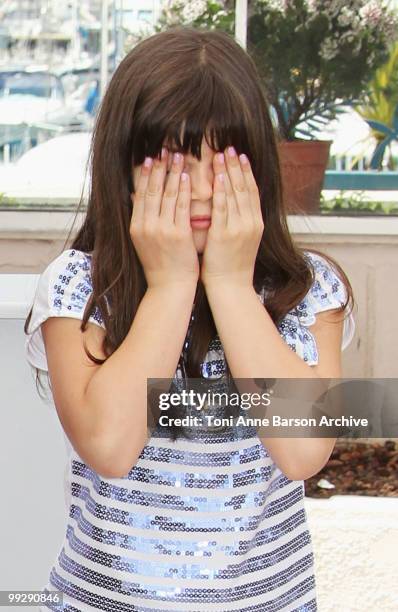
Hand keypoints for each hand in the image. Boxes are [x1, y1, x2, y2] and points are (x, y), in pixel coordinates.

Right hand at [130, 147, 198, 289]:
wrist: (169, 287)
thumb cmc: (161, 265)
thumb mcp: (145, 241)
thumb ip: (144, 220)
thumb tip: (139, 198)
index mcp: (135, 226)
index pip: (140, 194)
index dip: (145, 174)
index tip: (150, 157)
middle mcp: (145, 226)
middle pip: (151, 189)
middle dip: (158, 167)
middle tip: (164, 148)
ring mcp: (161, 230)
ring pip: (166, 194)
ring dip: (172, 172)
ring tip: (178, 155)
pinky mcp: (177, 235)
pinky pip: (181, 207)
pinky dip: (183, 190)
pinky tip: (187, 176)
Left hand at [200, 146, 263, 288]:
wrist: (231, 287)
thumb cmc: (232, 265)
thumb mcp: (243, 240)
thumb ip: (241, 221)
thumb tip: (235, 204)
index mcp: (256, 223)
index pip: (252, 191)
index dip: (246, 171)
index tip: (240, 155)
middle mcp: (251, 222)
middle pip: (245, 187)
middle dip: (237, 166)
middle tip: (229, 147)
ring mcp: (239, 228)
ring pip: (234, 194)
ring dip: (227, 172)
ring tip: (220, 155)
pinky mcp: (225, 234)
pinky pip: (222, 208)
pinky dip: (220, 191)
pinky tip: (215, 177)